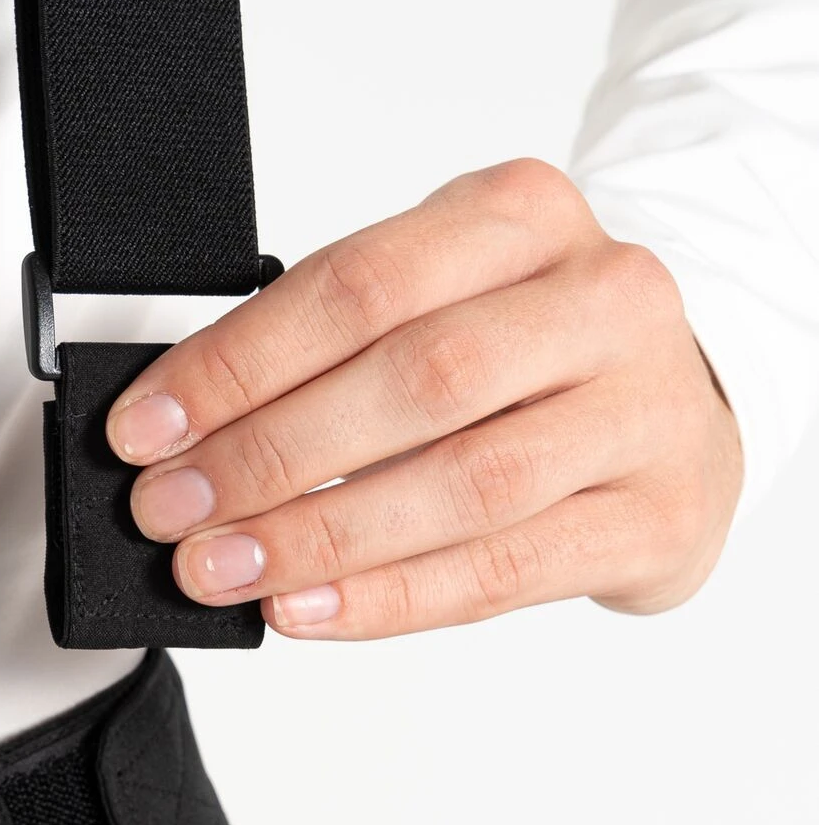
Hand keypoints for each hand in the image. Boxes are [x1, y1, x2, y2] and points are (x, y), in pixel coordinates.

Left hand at [105, 159, 743, 639]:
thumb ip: (334, 352)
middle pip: (416, 379)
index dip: (238, 364)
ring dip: (319, 535)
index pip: (358, 285)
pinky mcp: (654, 518)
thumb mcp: (441, 304)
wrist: (676, 417)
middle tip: (172, 507)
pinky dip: (388, 597)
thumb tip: (188, 437)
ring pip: (463, 482)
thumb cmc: (530, 360)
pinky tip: (305, 608)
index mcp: (522, 217)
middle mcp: (599, 299)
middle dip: (269, 454)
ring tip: (222, 567)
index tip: (148, 427)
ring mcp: (640, 411)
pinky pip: (501, 572)